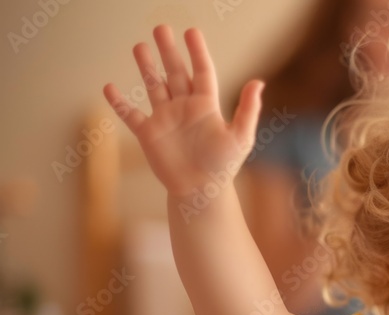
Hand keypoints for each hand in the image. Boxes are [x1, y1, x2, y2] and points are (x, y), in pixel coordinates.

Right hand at [103, 25, 262, 196]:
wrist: (201, 192)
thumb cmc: (223, 167)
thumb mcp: (241, 137)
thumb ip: (248, 110)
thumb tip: (258, 82)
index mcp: (206, 106)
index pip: (201, 71)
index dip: (197, 51)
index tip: (191, 32)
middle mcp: (184, 107)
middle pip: (175, 72)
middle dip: (168, 51)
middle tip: (160, 29)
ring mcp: (165, 119)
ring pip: (154, 86)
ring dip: (146, 67)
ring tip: (139, 46)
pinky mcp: (148, 133)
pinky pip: (130, 114)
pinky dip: (119, 103)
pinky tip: (109, 87)